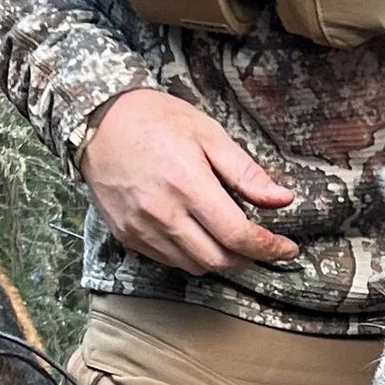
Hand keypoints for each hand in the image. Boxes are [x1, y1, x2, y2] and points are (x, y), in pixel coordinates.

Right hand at [81, 88, 299, 274]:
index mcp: (188, 185)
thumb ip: (246, 172)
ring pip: (194, 265)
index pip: (237, 235)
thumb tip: (282, 199)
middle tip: (261, 243)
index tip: (287, 248)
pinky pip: (169, 260)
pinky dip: (191, 255)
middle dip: (247, 257)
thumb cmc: (155, 120)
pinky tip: (198, 234)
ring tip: (230, 238)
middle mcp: (163, 213)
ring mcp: (142, 228)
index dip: (268, 247)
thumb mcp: (208, 134)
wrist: (97, 122)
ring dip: (220, 258)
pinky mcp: (127, 235)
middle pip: (218, 259)